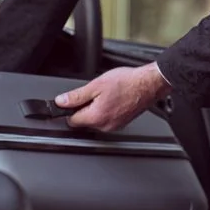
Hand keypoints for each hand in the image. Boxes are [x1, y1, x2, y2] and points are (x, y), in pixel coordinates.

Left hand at [54, 62, 168, 132]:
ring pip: (95, 121)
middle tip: (95, 93)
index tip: (72, 101)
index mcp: (96, 117)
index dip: (70, 109)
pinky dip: (106, 111)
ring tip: (107, 95)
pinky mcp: (121, 124)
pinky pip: (106, 120)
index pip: (71, 120)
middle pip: (84, 121)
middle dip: (85, 108)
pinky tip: (114, 99)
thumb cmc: (127, 83)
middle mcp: (105, 126)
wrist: (148, 84)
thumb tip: (61, 102)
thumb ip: (76, 96)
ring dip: (96, 109)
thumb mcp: (96, 85)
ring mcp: (114, 126)